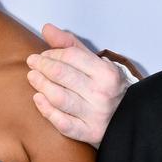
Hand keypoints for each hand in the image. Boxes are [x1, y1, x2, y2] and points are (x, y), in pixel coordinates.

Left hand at [27, 24, 128, 146]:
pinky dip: (46, 110)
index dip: (52, 54)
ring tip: (33, 78)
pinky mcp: (88, 133)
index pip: (71, 56)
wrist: (128, 117)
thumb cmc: (108, 87)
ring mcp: (95, 115)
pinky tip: (38, 99)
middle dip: (42, 66)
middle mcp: (102, 94)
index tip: (44, 55)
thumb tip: (47, 28)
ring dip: (41, 85)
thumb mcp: (95, 62)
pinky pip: (62, 123)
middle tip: (32, 63)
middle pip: (62, 75)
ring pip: (59, 98)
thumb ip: (70, 46)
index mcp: (106, 73)